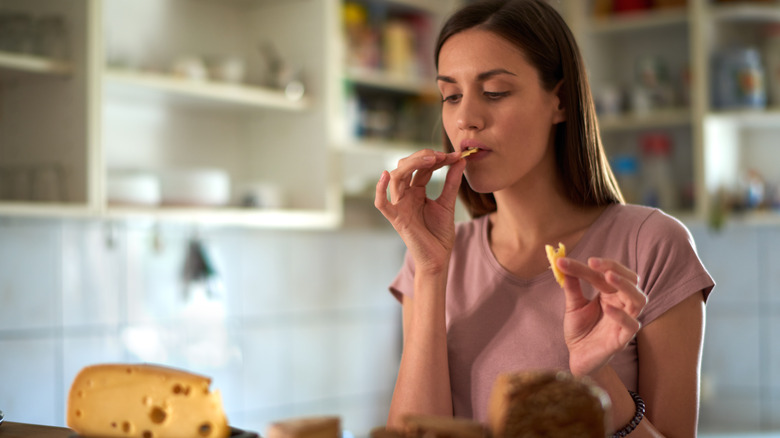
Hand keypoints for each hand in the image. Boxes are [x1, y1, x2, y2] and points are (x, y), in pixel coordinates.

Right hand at [375, 149, 465, 273]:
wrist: (438, 259)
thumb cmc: (440, 234)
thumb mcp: (447, 204)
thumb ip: (452, 182)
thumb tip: (460, 160)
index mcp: (416, 191)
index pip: (422, 168)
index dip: (437, 159)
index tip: (455, 155)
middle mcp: (405, 195)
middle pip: (406, 167)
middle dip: (423, 157)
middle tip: (442, 155)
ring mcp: (399, 206)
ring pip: (396, 178)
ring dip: (412, 164)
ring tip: (431, 159)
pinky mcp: (396, 219)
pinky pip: (381, 203)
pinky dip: (379, 189)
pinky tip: (385, 175)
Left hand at [555, 257, 646, 376]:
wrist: (578, 357)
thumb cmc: (579, 330)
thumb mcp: (573, 306)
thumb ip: (571, 287)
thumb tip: (562, 265)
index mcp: (609, 293)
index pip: (604, 273)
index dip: (588, 266)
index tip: (565, 261)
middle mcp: (621, 303)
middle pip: (630, 280)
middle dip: (615, 268)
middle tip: (593, 263)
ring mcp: (625, 320)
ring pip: (638, 299)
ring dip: (626, 286)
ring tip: (609, 277)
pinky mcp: (624, 338)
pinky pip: (632, 325)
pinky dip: (622, 315)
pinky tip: (608, 308)